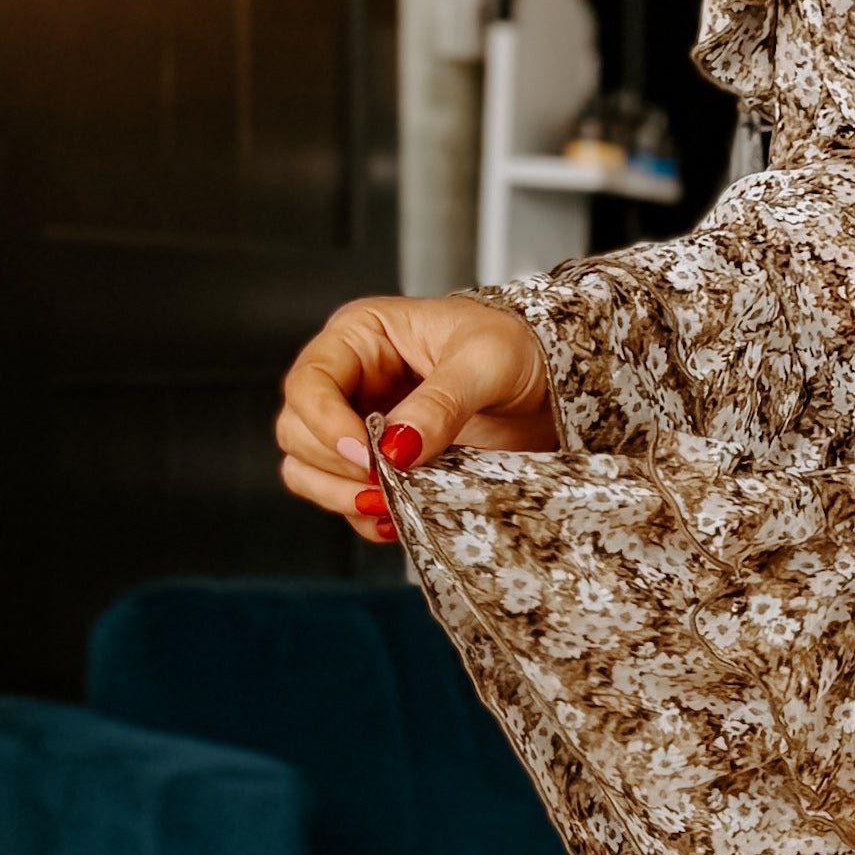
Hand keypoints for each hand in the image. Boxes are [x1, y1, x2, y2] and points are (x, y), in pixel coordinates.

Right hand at [275, 294, 558, 533]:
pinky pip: (345, 498)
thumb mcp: (488, 362)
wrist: (557, 385)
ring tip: (389, 502)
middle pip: (297, 430)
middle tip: (383, 481)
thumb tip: (395, 448)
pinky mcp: (381, 465)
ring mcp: (361, 425)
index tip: (363, 451)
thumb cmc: (523, 348)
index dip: (323, 421)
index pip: (309, 381)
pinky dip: (362, 514)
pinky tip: (398, 516)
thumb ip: (441, 403)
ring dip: (339, 494)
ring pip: (308, 468)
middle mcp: (351, 380)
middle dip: (333, 463)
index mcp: (363, 337)